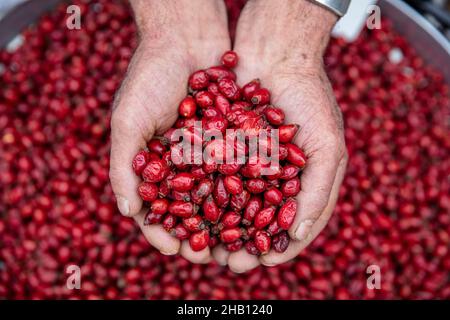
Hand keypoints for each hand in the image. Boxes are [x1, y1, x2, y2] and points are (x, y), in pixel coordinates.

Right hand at [109, 0, 229, 262]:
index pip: (157, 209)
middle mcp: (182, 164)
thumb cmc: (148, 78)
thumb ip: (124, 167)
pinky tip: (261, 207)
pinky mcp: (233, 139)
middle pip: (193, 209)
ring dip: (230, 221)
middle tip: (214, 259)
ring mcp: (208, 153)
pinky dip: (251, 189)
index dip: (164, 231)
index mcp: (153, 166)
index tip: (173, 249)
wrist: (185, 39)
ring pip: (221, 195)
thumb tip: (129, 213)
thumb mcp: (128, 122)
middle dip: (203, 235)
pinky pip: (244, 169)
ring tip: (241, 243)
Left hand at [212, 0, 347, 271]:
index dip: (272, 247)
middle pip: (249, 222)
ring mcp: (239, 165)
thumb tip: (298, 235)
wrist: (277, 56)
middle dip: (236, 243)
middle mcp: (265, 181)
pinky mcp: (216, 149)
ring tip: (199, 245)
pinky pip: (203, 176)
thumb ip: (319, 192)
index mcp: (295, 186)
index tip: (257, 263)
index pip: (284, 227)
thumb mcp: (327, 146)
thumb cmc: (310, 101)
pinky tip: (182, 210)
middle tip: (223, 260)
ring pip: (222, 205)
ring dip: (211, 227)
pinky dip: (194, 195)